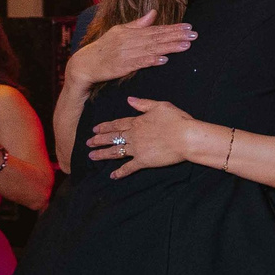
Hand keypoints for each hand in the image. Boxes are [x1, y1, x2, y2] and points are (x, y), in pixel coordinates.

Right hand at [66, 11, 193, 84]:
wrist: (85, 64)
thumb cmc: (104, 47)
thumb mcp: (119, 31)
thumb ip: (138, 23)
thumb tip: (153, 13)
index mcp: (129, 32)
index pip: (155, 29)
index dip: (172, 28)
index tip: (188, 27)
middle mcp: (129, 41)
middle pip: (156, 38)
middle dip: (176, 36)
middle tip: (193, 35)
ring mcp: (126, 54)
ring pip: (151, 50)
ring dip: (169, 48)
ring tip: (185, 46)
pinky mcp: (123, 66)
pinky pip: (139, 63)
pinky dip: (151, 61)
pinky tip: (164, 59)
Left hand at [87, 97, 210, 177]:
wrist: (187, 137)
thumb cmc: (177, 120)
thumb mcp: (161, 106)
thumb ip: (143, 103)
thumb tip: (129, 99)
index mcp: (137, 122)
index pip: (117, 124)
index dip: (105, 127)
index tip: (95, 129)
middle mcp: (133, 136)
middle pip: (112, 138)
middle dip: (99, 140)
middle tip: (88, 143)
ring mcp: (137, 149)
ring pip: (116, 152)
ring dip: (103, 154)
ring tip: (92, 156)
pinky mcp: (143, 161)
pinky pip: (129, 167)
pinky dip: (120, 172)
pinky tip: (112, 176)